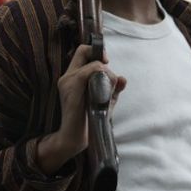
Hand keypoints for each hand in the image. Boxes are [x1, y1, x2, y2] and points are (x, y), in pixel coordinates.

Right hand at [36, 45, 125, 173]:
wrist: (73, 139)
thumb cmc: (88, 122)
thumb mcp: (103, 102)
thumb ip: (112, 89)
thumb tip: (123, 79)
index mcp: (71, 78)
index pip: (81, 52)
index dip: (95, 52)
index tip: (106, 62)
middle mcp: (67, 77)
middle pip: (84, 51)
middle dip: (102, 60)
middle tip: (110, 78)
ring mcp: (67, 82)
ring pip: (93, 64)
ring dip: (107, 74)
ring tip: (109, 90)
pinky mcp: (72, 88)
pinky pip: (89, 71)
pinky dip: (102, 76)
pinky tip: (105, 91)